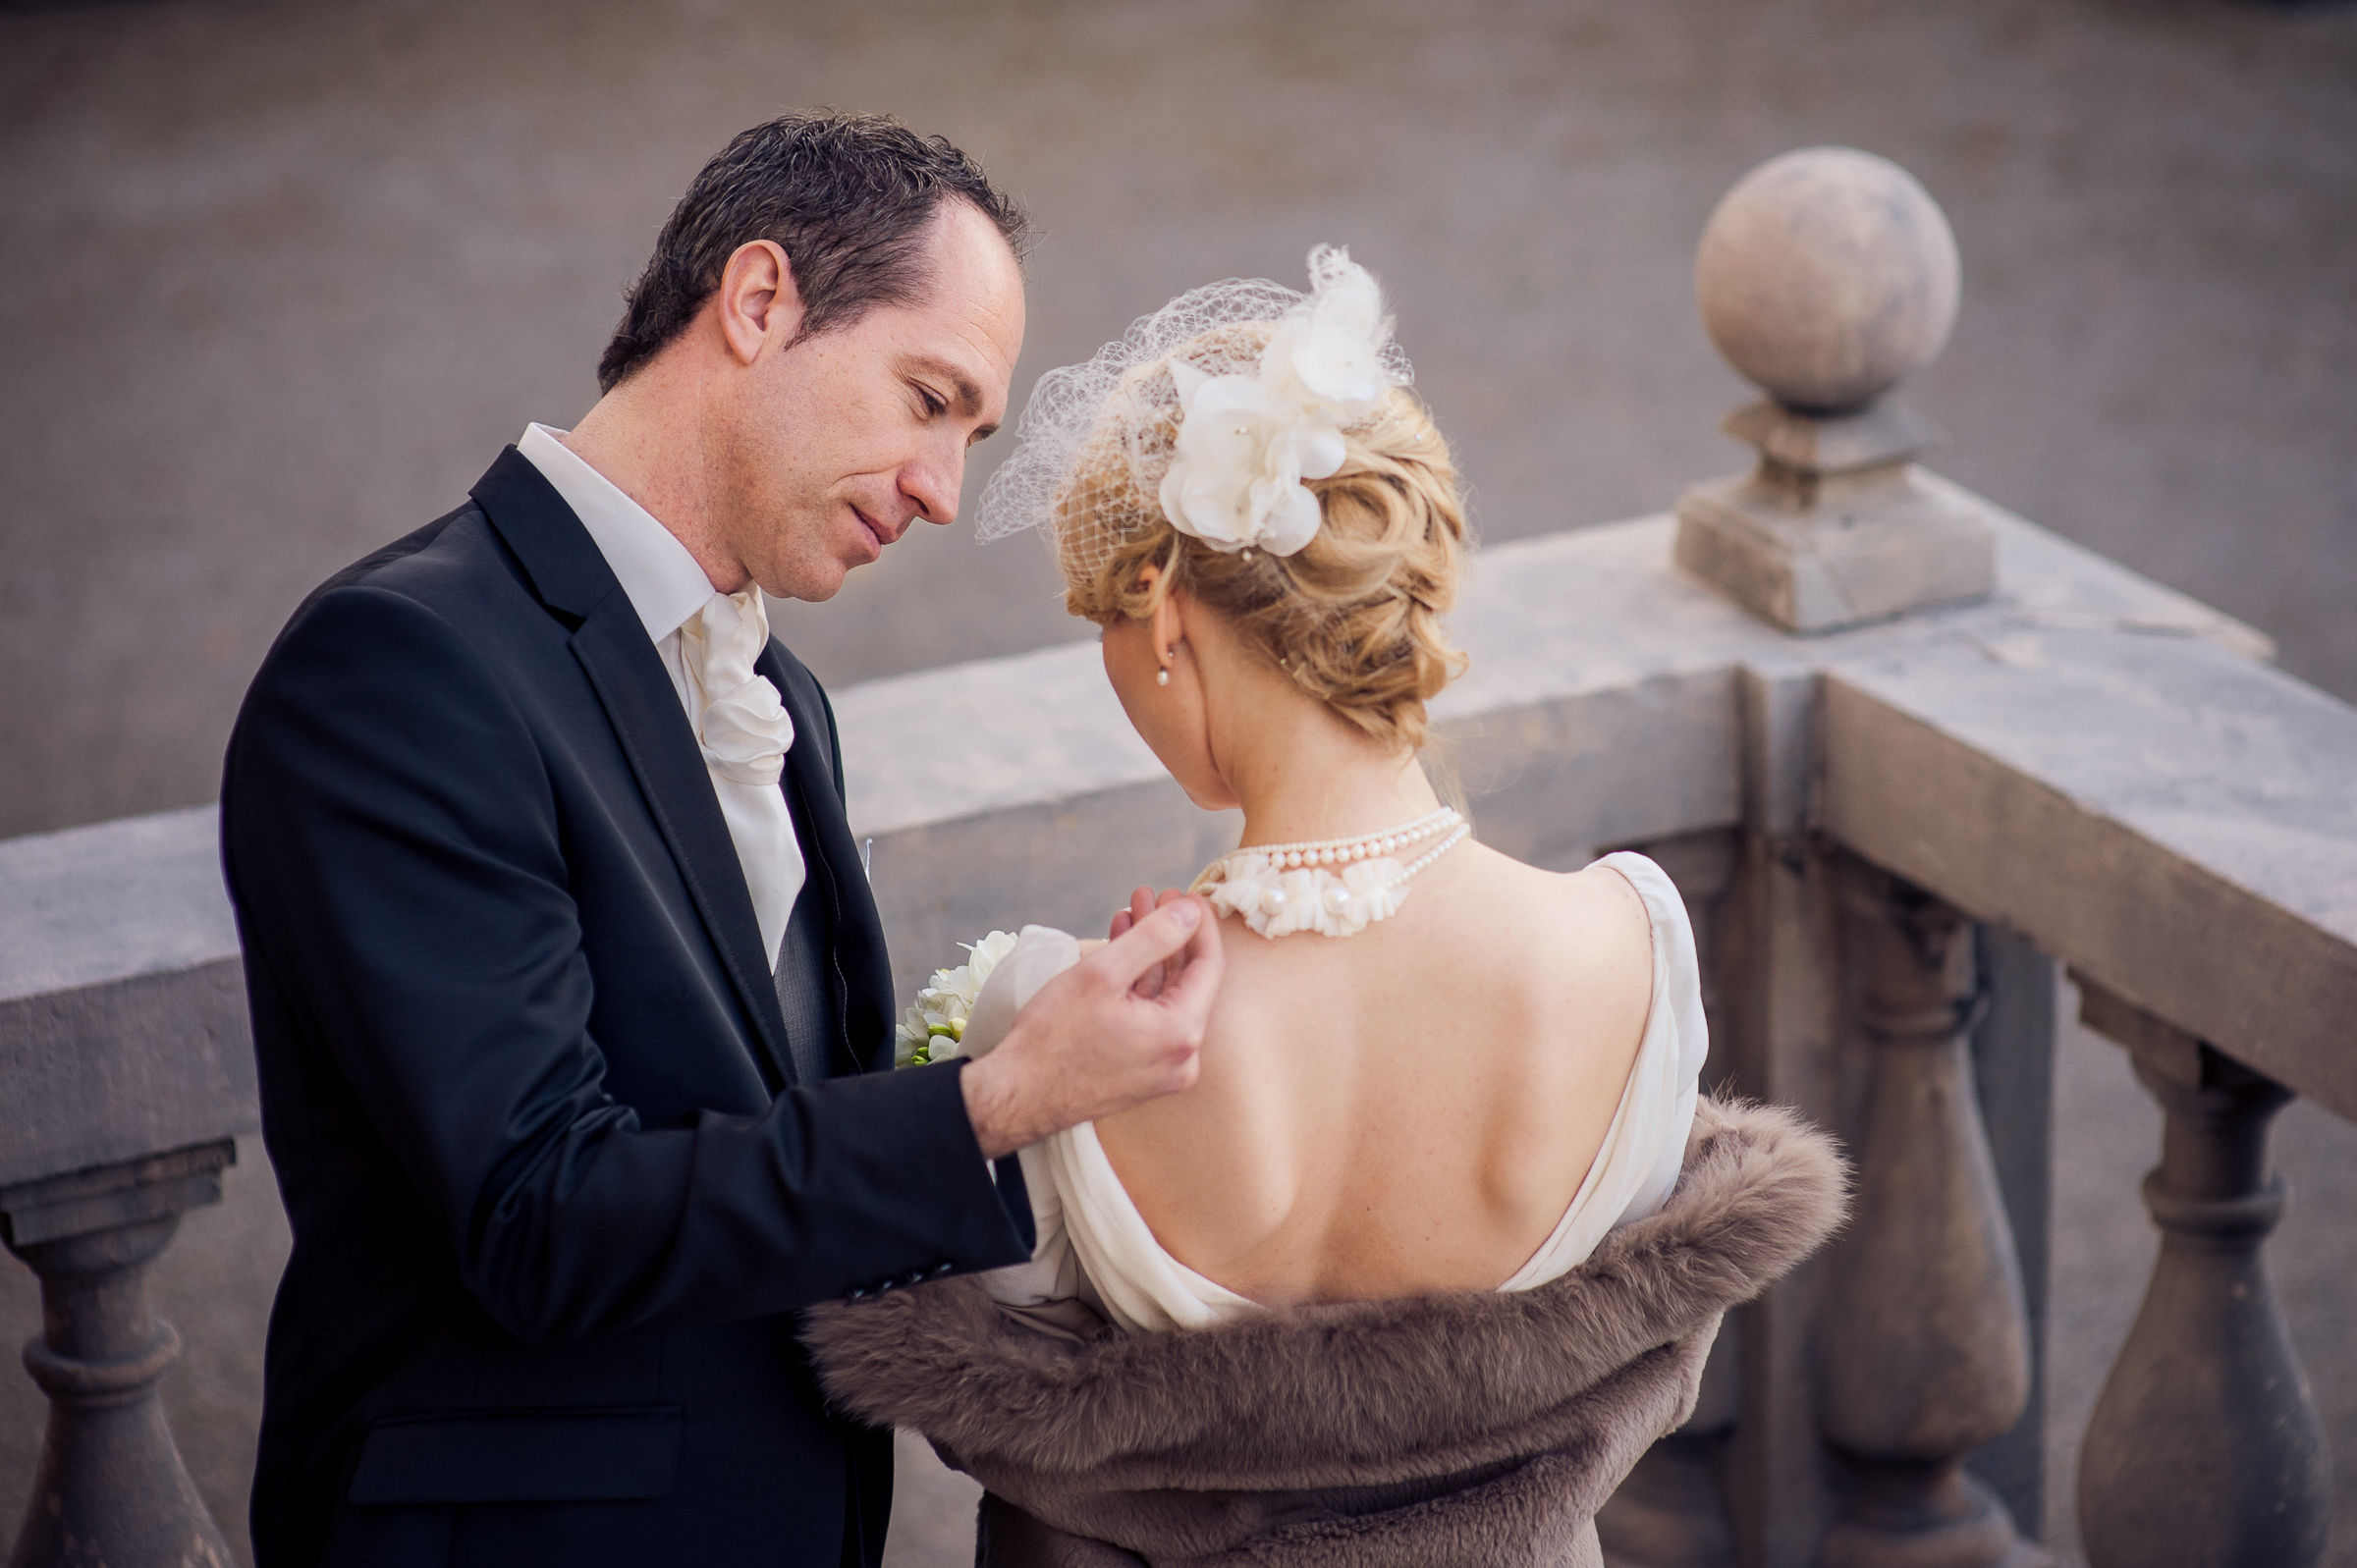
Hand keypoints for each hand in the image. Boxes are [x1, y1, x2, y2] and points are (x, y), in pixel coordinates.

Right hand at [962, 896, 1222, 1158]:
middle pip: (1186, 980)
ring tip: (1129, 913)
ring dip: (1149, 955)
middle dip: (1167, 934)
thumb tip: (1189, 911)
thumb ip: (1153, 937)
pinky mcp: (1143, 1073)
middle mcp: (1183, 1056)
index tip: (1183, 894)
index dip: (1197, 924)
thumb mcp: (1102, 973)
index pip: (1209, 965)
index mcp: (1181, 1032)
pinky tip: (1120, 951)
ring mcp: (1164, 1068)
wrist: (1018, 1096)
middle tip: (1151, 896)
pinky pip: (1151, 1019)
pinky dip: (1138, 985)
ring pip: (1165, 997)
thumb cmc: (1053, 1038)